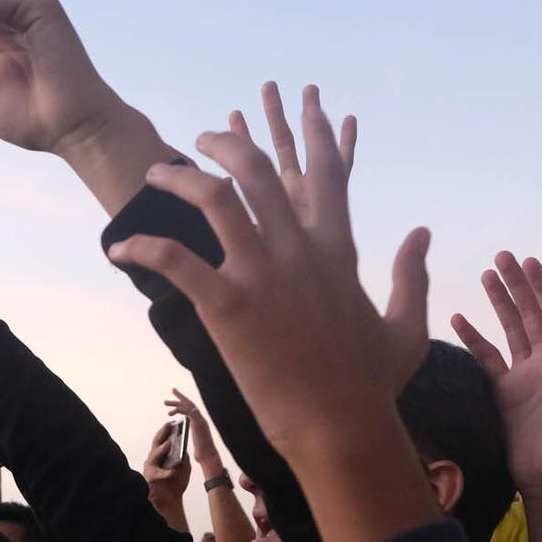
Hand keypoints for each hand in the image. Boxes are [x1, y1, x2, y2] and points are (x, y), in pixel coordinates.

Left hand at [108, 83, 427, 457]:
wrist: (341, 428)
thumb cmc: (372, 386)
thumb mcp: (405, 325)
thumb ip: (412, 274)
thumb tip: (422, 232)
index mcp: (337, 251)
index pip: (327, 173)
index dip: (314, 136)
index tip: (304, 114)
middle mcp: (300, 251)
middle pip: (259, 171)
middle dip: (226, 145)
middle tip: (200, 142)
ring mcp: (264, 275)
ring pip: (217, 198)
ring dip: (181, 180)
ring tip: (156, 176)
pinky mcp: (229, 306)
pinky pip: (176, 260)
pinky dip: (143, 248)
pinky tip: (119, 250)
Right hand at [141, 420, 191, 496]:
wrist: (171, 501)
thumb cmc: (175, 484)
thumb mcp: (183, 468)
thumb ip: (183, 458)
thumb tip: (184, 447)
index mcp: (162, 455)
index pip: (163, 439)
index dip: (167, 430)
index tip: (173, 422)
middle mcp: (153, 459)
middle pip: (156, 443)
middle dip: (162, 434)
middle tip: (168, 426)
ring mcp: (150, 468)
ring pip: (153, 456)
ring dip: (161, 450)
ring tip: (168, 444)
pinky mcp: (149, 479)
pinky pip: (156, 474)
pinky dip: (164, 473)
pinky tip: (171, 472)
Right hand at [450, 252, 541, 494]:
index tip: (530, 263)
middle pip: (530, 314)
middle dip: (518, 284)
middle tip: (503, 256)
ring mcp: (522, 374)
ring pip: (509, 329)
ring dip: (498, 301)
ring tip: (486, 274)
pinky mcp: (502, 389)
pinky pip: (486, 357)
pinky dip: (473, 337)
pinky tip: (458, 318)